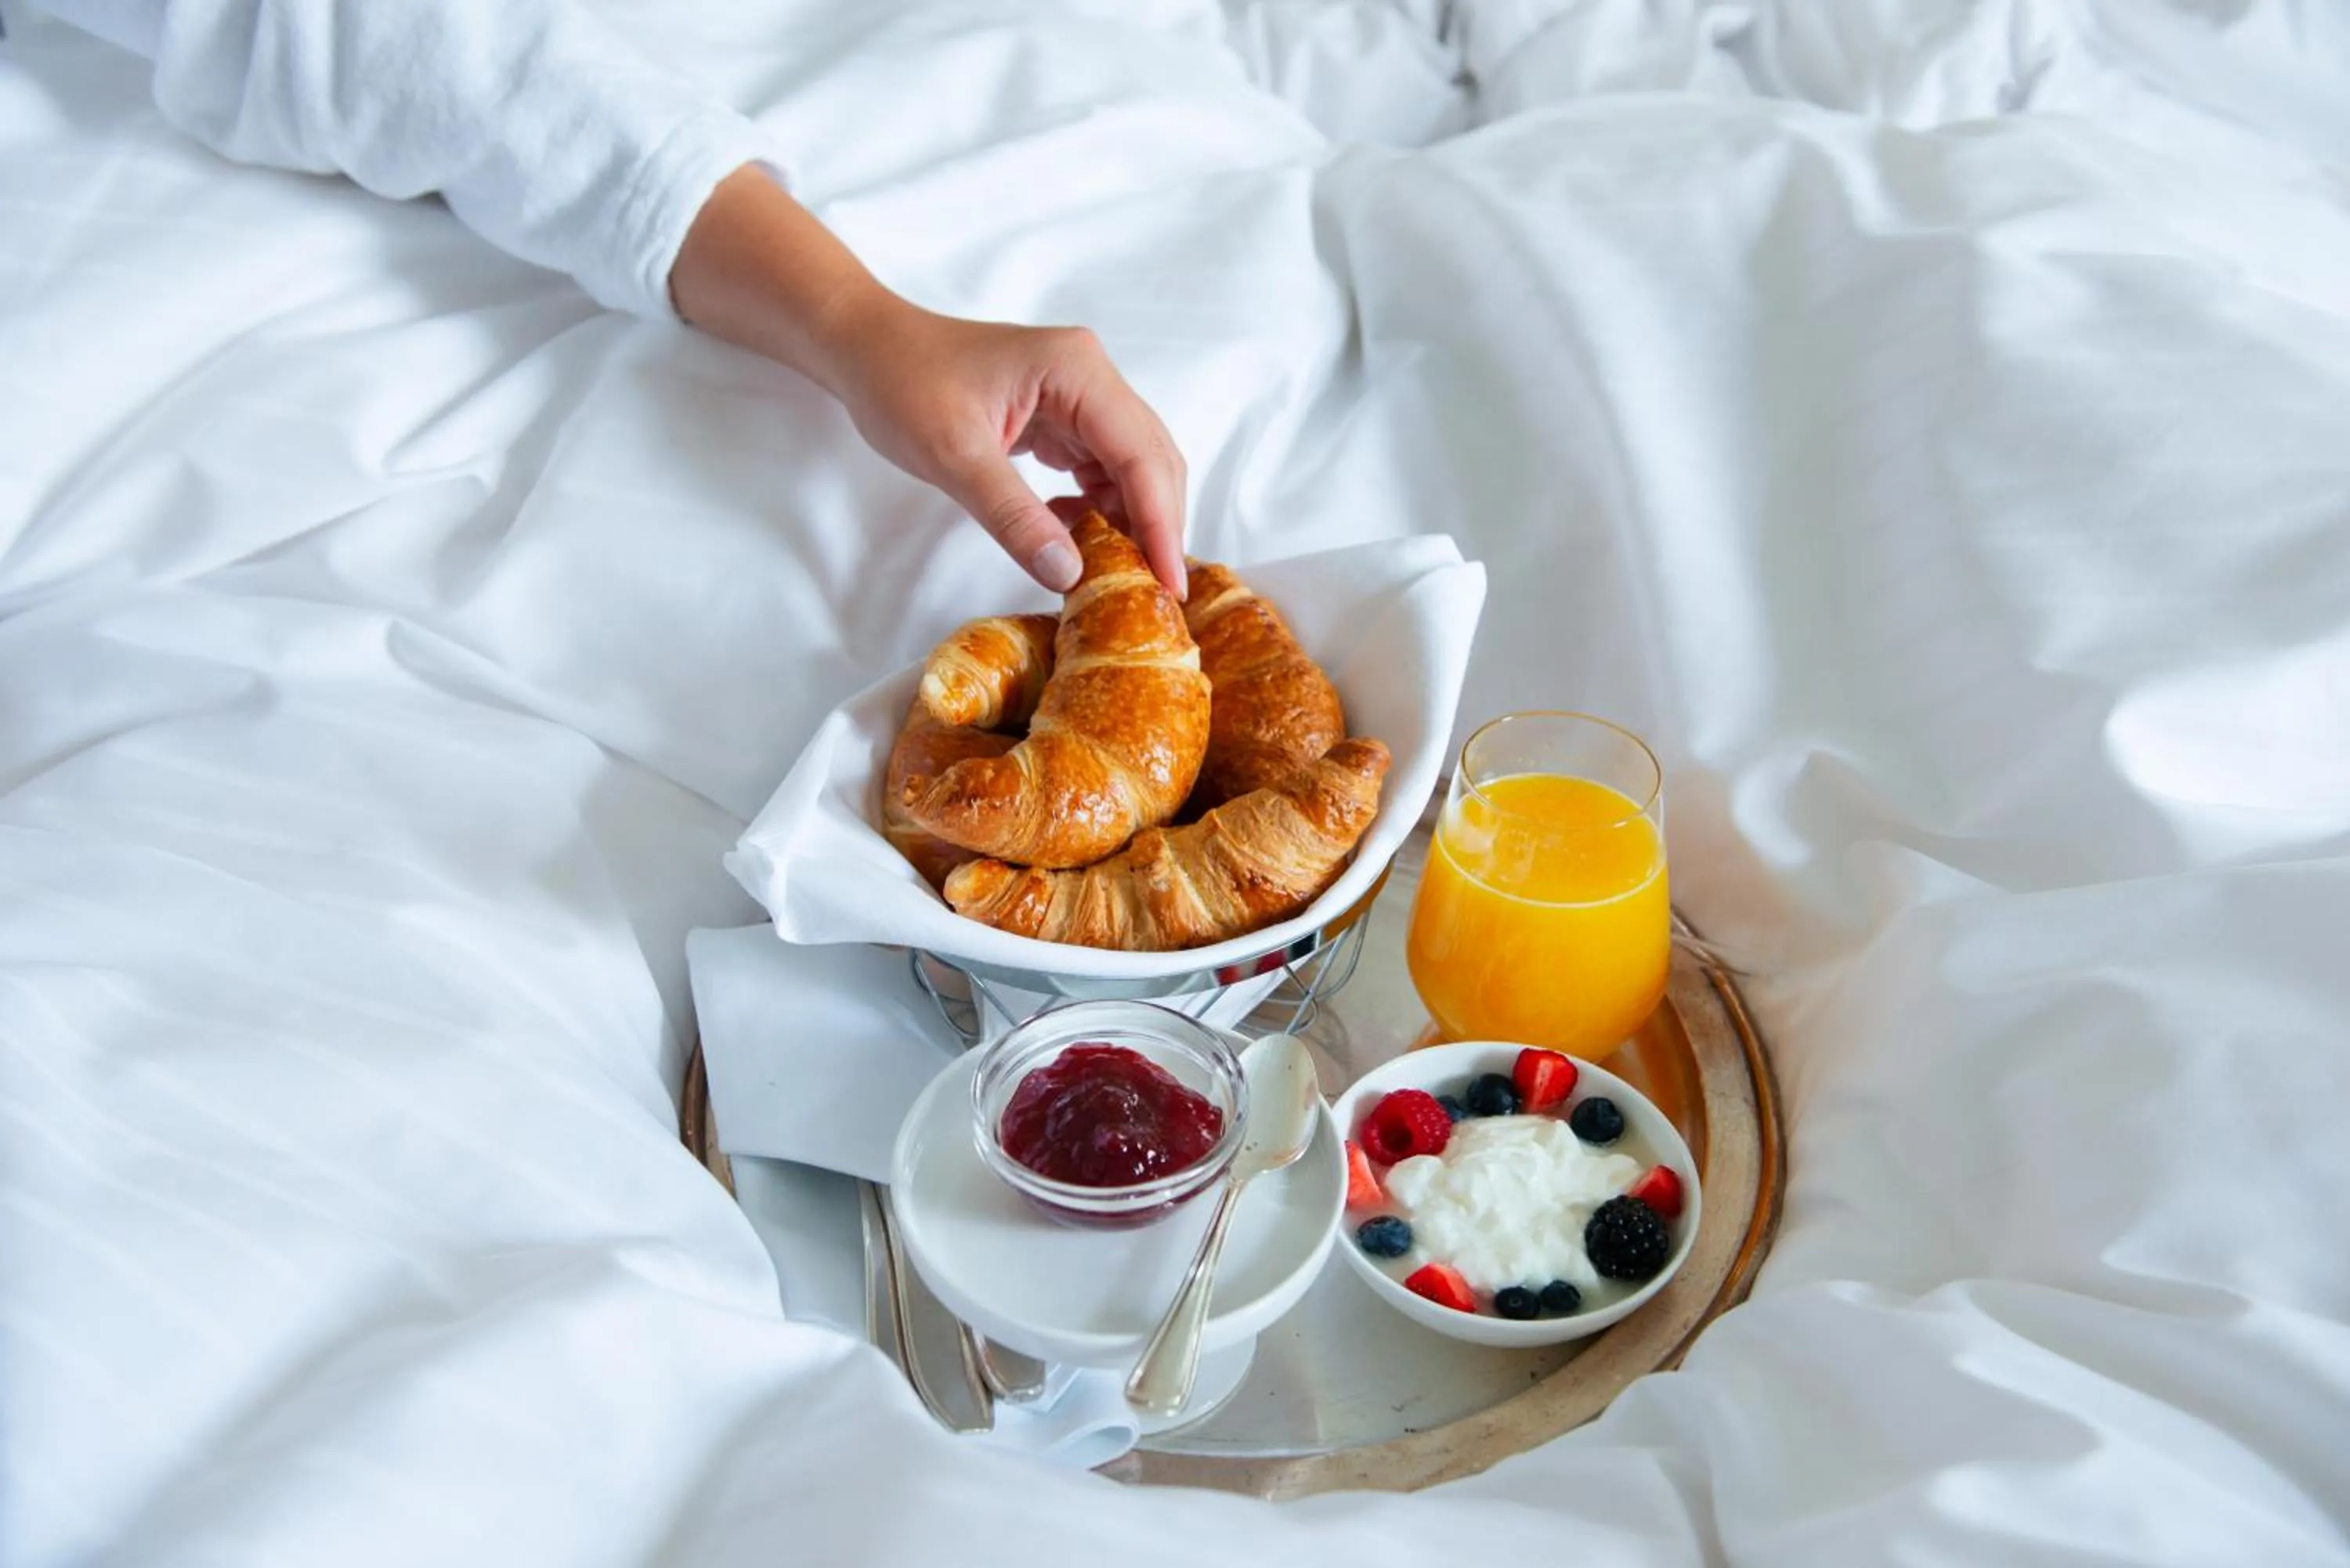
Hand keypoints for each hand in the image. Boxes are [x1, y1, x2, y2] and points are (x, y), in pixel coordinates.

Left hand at [671, 167, 1186, 595]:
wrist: (865, 349)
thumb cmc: (901, 384)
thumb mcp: (953, 457)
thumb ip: (1013, 516)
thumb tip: (1071, 576)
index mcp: (1078, 371)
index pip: (1142, 457)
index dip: (1161, 525)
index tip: (1170, 586)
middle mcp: (1092, 377)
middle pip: (1152, 462)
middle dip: (1156, 529)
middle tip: (1153, 597)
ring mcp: (1080, 395)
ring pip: (1132, 469)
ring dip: (1128, 523)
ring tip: (1112, 577)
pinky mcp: (1063, 416)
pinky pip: (1100, 471)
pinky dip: (1097, 512)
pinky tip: (1071, 539)